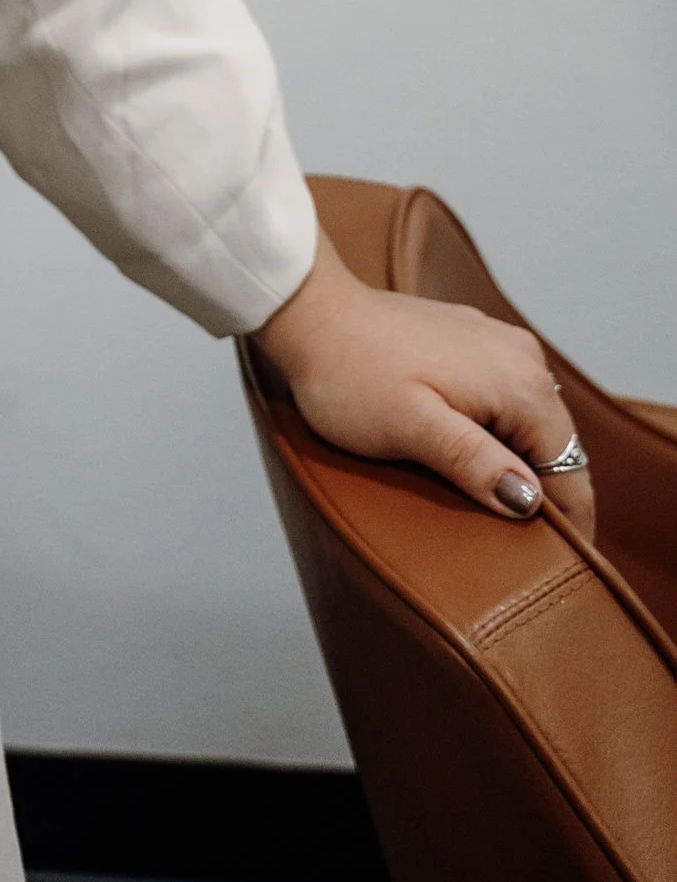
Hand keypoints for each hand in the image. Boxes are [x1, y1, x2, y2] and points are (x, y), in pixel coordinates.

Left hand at [252, 238, 595, 535]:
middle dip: (544, 496)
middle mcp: (522, 357)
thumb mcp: (410, 429)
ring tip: (494, 509)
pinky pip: (504, 402)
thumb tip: (530, 502)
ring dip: (518, 465)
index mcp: (520, 381)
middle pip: (555, 447)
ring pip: (530, 425)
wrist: (310, 310)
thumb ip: (476, 463)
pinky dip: (497, 435)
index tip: (563, 570)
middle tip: (523, 550)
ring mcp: (498, 344)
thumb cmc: (350, 373)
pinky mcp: (473, 342)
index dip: (571, 524)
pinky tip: (471, 460)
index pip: (570, 470)